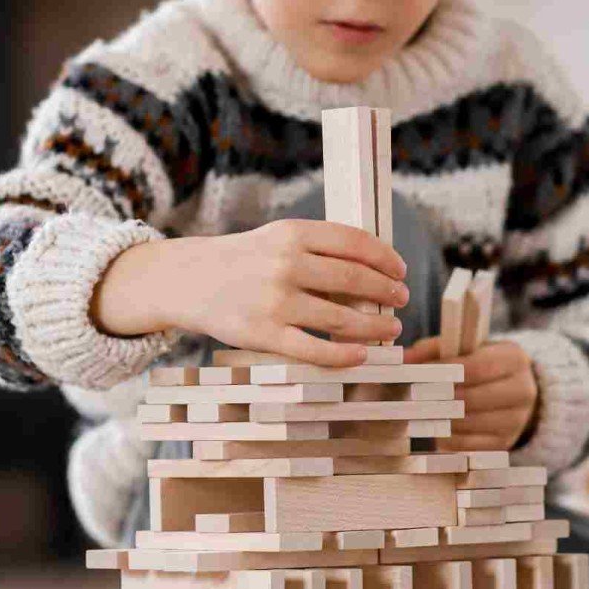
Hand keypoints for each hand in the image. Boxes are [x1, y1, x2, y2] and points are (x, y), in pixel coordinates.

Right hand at [92, 219, 408, 367]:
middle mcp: (284, 264)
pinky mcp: (263, 334)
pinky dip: (344, 355)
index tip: (399, 271)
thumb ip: (318, 250)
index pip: (353, 242)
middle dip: (385, 292)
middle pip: (354, 279)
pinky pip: (314, 349)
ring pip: (341, 318)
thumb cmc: (242, 261)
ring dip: (374, 326)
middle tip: (401, 300)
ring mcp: (274, 301)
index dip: (384, 258)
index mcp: (291, 234)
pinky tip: (361, 355)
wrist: (186, 280)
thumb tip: (374, 274)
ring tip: (390, 329)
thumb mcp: (276, 240)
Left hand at [404, 336, 538, 450]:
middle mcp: (523, 390)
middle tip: (414, 395)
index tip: (418, 372)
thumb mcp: (467, 349)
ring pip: (469, 423)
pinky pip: (469, 445)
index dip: (444, 370)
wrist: (513, 392)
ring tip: (420, 411)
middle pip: (473, 398)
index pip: (477, 367)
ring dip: (441, 419)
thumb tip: (406, 357)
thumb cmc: (483, 366)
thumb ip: (437, 349)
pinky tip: (436, 428)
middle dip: (440, 397)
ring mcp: (517, 420)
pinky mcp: (505, 443)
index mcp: (515, 359)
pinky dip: (448, 438)